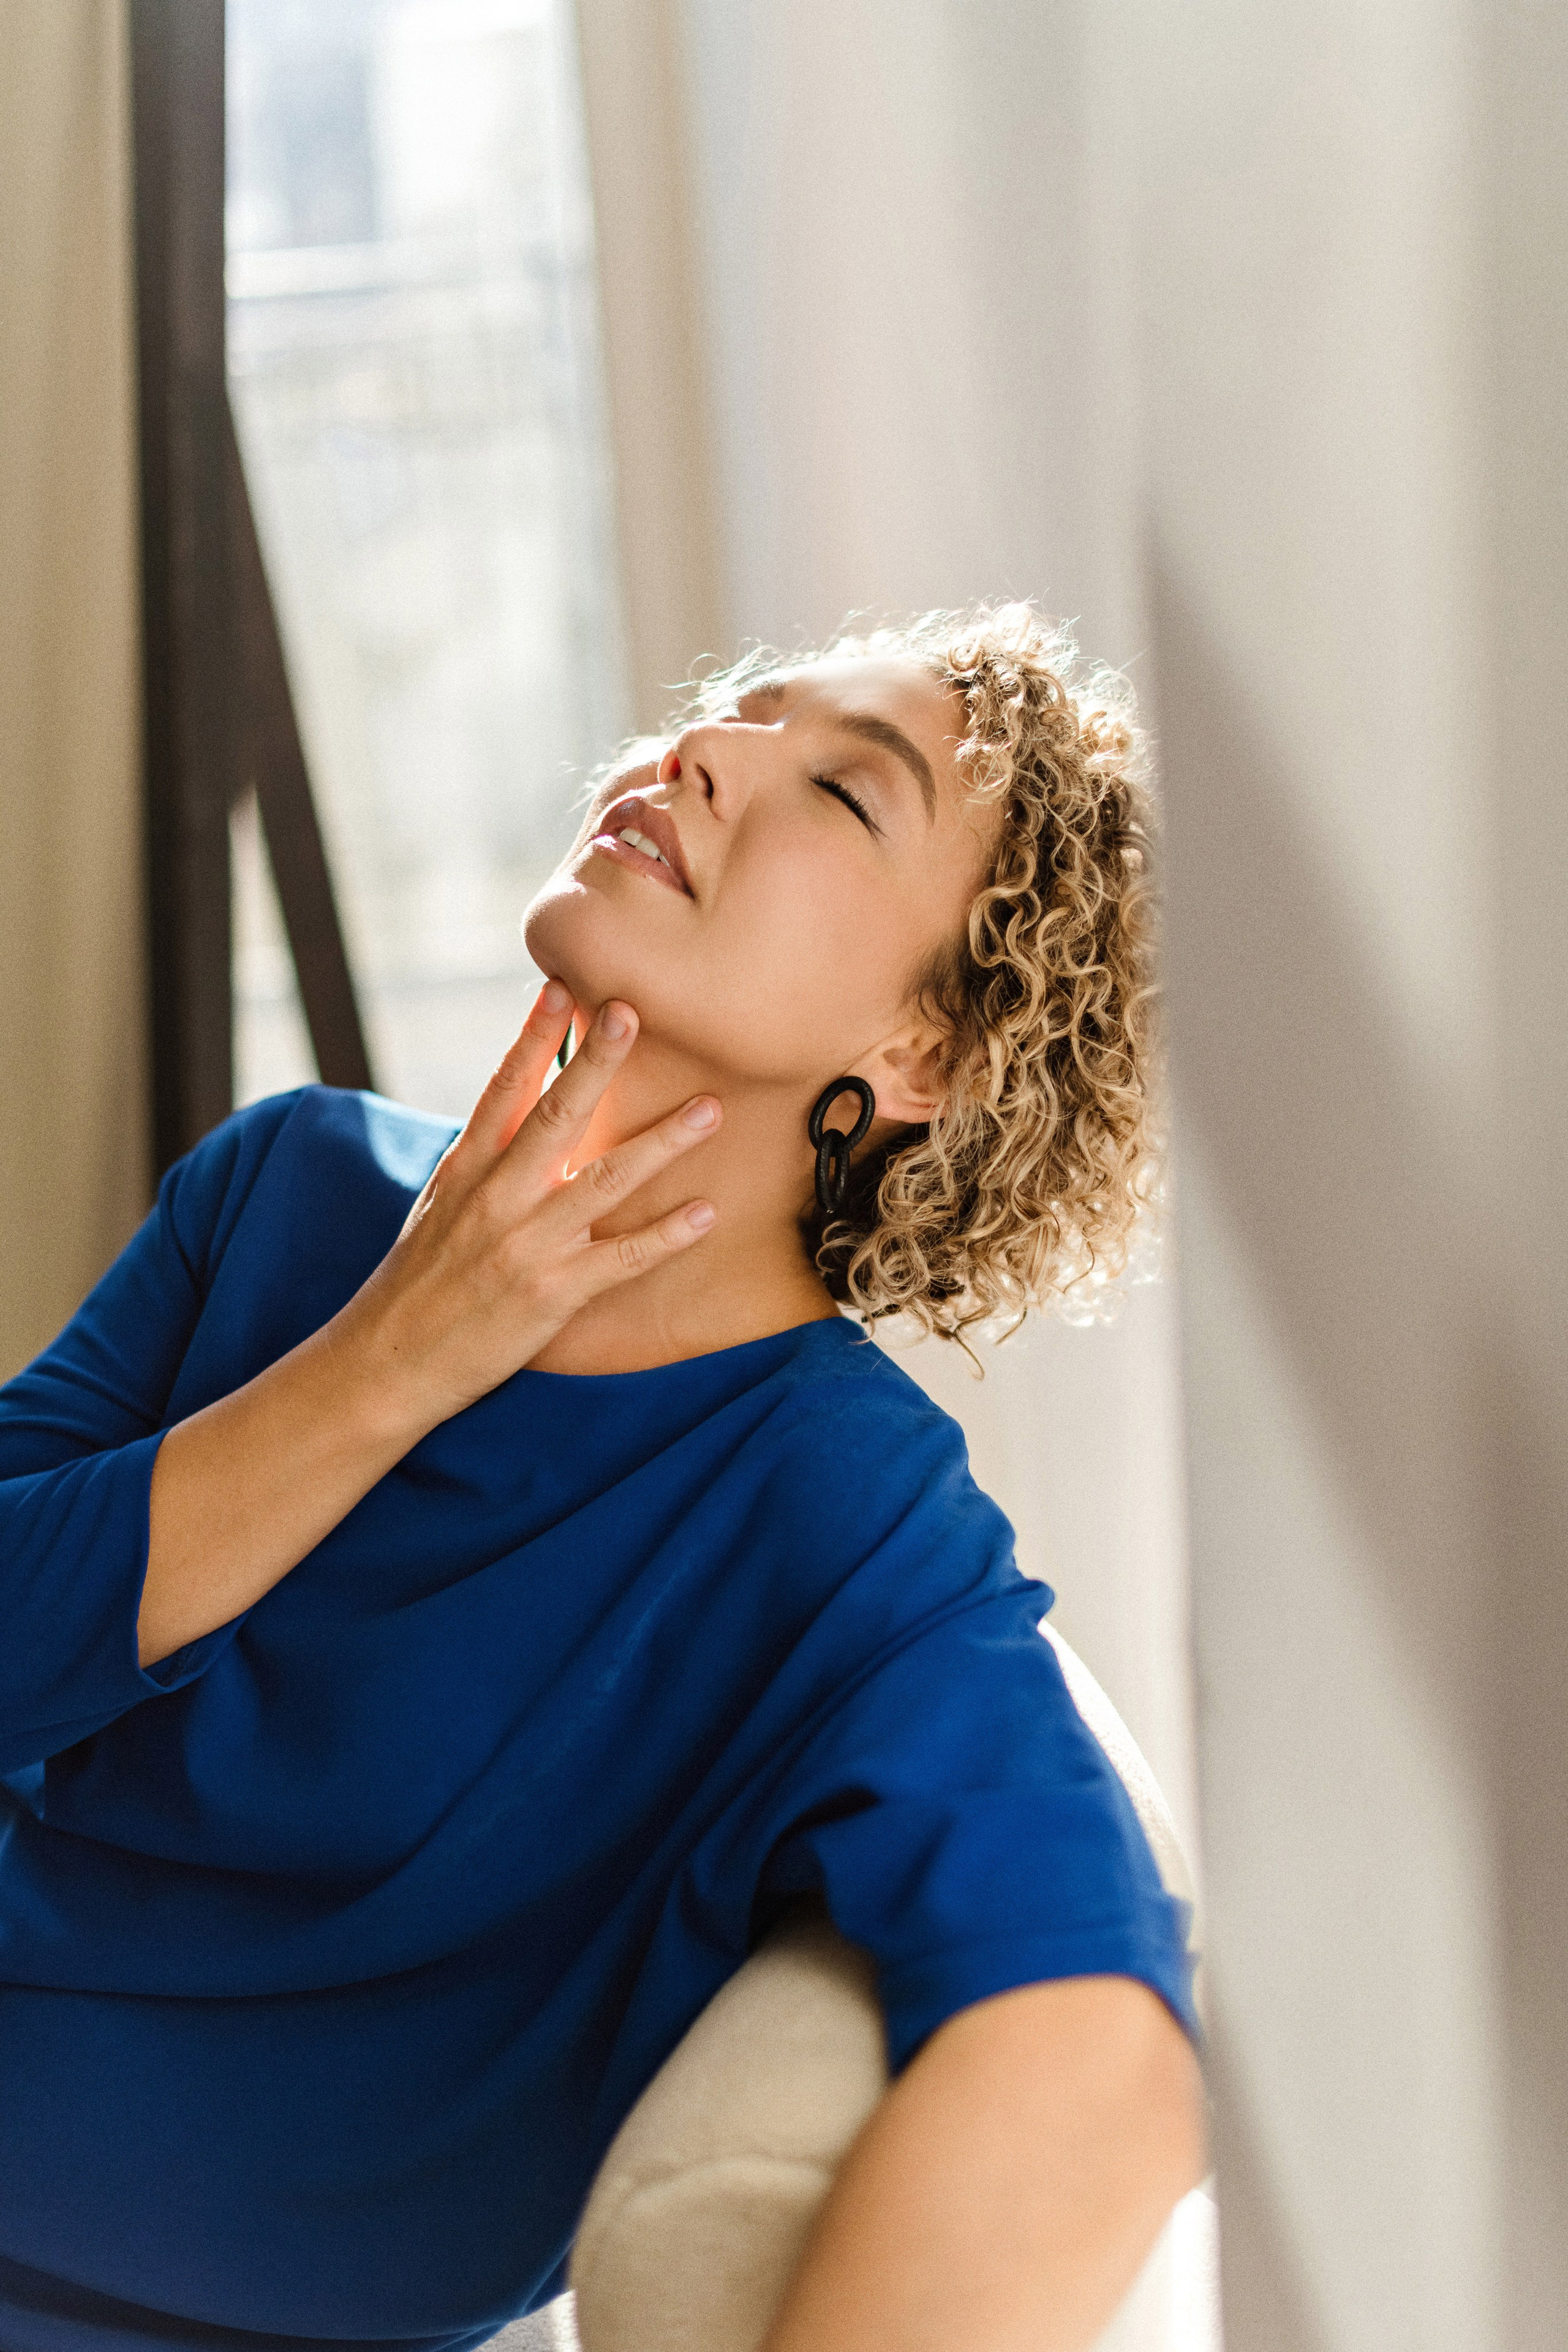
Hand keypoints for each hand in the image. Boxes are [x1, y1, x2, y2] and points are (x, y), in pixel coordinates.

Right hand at [348, 981, 719, 1425]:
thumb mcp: (440, 1205)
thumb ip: (483, 1159)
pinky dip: (667, 1235)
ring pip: (605, 1180)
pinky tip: (706, 1213)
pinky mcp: (553, 1293)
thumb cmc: (420, 1281)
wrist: (390, 1361)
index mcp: (468, 1168)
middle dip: (598, 1062)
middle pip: (557, 1115)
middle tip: (634, 1012)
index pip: (504, 1088)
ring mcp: (528, 1244)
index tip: (561, 986)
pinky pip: (622, 1258)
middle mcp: (498, 1197)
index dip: (534, 1036)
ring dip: (662, 1142)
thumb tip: (519, 1111)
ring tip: (709, 1109)